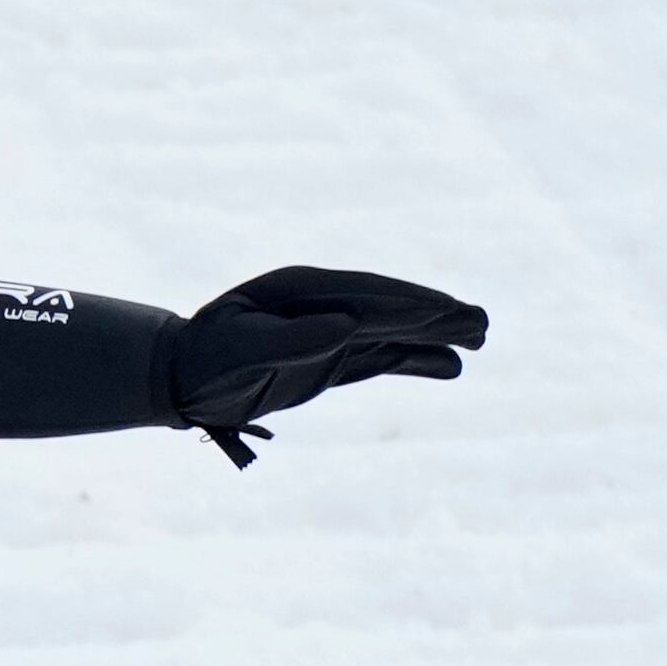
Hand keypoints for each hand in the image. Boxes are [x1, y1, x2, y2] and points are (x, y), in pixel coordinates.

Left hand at [169, 266, 487, 465]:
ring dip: (437, 334)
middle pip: (390, 307)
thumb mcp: (238, 350)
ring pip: (396, 331)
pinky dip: (417, 361)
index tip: (441, 312)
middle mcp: (324, 303)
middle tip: (480, 321)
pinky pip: (384, 358)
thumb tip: (346, 328)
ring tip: (481, 336)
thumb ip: (289, 340)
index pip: (363, 295)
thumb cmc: (205, 360)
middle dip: (435, 313)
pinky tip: (451, 367)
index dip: (403, 305)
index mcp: (300, 289)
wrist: (184, 376)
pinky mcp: (333, 358)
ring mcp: (332, 329)